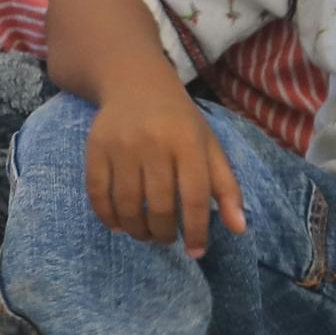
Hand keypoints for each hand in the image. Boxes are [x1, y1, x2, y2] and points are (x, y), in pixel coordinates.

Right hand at [85, 82, 247, 256]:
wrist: (136, 84)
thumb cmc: (180, 122)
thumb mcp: (209, 146)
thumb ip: (226, 186)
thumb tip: (239, 228)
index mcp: (189, 142)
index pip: (195, 196)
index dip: (196, 230)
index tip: (196, 251)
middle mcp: (155, 143)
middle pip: (159, 205)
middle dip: (164, 233)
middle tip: (167, 239)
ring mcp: (122, 146)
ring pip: (128, 205)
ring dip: (137, 230)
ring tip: (146, 234)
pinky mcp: (96, 148)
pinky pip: (98, 194)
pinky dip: (108, 218)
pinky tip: (120, 225)